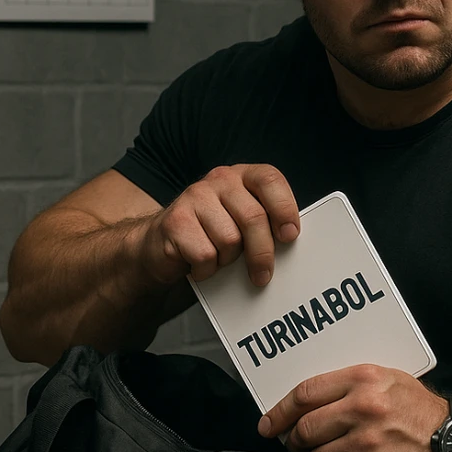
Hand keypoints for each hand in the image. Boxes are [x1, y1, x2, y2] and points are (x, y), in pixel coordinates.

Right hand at [134, 164, 300, 286]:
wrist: (162, 243)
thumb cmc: (213, 234)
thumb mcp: (243, 221)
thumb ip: (266, 223)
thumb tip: (289, 243)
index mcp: (243, 175)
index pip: (270, 180)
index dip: (284, 208)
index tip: (290, 236)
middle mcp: (219, 180)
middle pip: (253, 217)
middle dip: (262, 253)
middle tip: (263, 275)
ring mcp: (194, 197)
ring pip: (230, 240)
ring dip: (228, 260)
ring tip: (219, 258)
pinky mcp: (175, 221)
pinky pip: (205, 255)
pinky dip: (206, 269)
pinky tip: (200, 264)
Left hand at [258, 364, 449, 451]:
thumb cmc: (418, 410)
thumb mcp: (388, 380)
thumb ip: (349, 385)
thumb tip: (305, 401)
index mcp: (364, 379)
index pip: (305, 393)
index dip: (279, 410)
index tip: (267, 422)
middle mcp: (362, 408)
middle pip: (304, 427)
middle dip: (294, 439)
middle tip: (296, 443)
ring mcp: (365, 443)